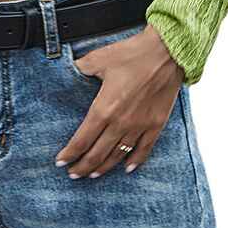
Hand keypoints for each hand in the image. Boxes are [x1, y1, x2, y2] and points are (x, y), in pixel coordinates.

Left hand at [56, 23, 184, 178]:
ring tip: (94, 174)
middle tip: (74, 174)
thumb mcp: (98, 58)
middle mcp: (121, 122)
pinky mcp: (156, 124)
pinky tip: (128, 169)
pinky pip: (144, 149)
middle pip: (98, 153)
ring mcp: (140, 125)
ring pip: (119, 154)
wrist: (166, 53)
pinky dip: (135, 161)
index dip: (70, 153)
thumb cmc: (132, 54)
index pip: (82, 139)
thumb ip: (81, 68)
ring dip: (105, 167)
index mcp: (104, 108)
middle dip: (84, 165)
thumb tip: (71, 70)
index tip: (61, 162)